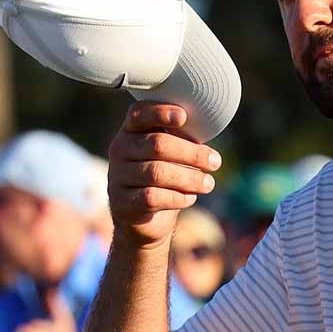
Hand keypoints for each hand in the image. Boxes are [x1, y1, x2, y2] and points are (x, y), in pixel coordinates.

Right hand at [107, 103, 221, 246]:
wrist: (146, 218)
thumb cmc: (166, 176)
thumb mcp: (173, 153)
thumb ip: (183, 138)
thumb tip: (207, 131)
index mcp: (132, 130)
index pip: (139, 114)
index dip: (160, 113)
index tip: (183, 116)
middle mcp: (119, 149)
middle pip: (157, 145)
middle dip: (191, 153)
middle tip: (215, 162)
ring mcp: (117, 176)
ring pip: (156, 173)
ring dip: (189, 178)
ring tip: (208, 184)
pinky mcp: (121, 203)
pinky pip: (152, 197)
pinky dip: (177, 198)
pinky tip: (190, 198)